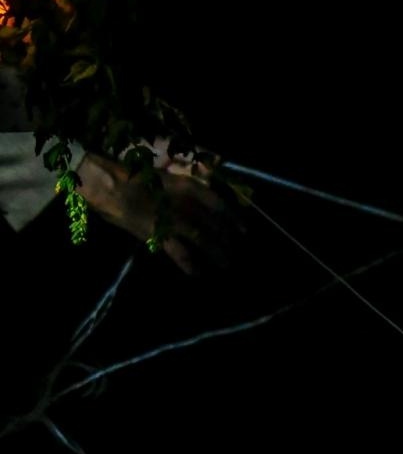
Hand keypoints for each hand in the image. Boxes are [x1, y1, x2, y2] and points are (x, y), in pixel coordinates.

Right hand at [75, 143, 243, 273]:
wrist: (109, 185)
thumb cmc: (133, 179)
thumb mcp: (165, 179)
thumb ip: (183, 191)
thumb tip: (199, 203)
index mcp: (187, 186)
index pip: (218, 203)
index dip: (233, 217)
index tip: (243, 229)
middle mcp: (186, 202)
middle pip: (213, 224)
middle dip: (225, 239)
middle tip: (234, 251)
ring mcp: (174, 219)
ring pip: (203, 239)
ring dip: (216, 252)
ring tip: (225, 264)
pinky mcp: (160, 234)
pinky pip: (180, 252)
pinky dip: (188, 263)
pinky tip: (195, 273)